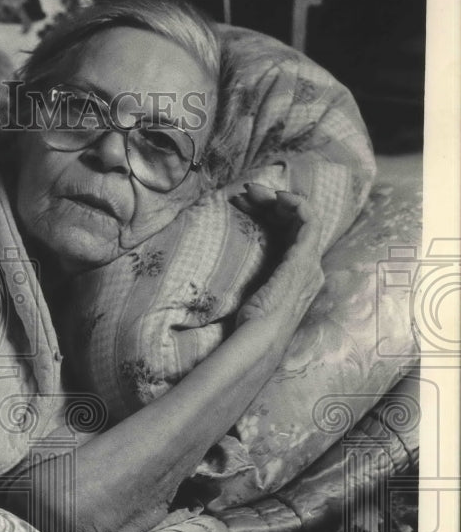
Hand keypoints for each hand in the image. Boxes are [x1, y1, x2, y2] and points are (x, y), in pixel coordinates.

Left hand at [231, 183, 324, 329]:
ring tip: (252, 191)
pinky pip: (309, 222)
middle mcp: (308, 268)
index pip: (287, 234)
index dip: (266, 214)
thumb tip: (223, 263)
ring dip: (277, 199)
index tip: (241, 203)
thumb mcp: (248, 296)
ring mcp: (309, 264)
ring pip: (302, 218)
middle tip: (244, 192)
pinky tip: (276, 196)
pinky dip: (296, 204)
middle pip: (294, 223)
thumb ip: (248, 280)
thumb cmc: (248, 325)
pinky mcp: (304, 260)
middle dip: (270, 203)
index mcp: (295, 275)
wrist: (259, 340)